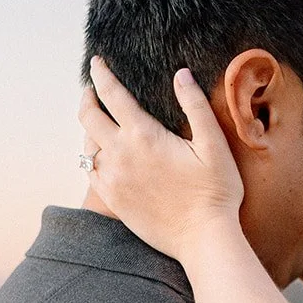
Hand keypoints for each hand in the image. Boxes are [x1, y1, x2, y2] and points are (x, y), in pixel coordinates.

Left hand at [79, 59, 244, 260]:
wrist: (203, 239)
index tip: (96, 63)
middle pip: (88, 117)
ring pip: (87, 145)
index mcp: (144, 135)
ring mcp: (112, 179)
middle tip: (91, 90)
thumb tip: (182, 75)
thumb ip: (195, 106)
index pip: (112, 94)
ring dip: (90, 129)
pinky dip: (91, 158)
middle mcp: (120, 155)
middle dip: (88, 98)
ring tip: (98, 123)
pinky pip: (90, 172)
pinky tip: (100, 156)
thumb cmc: (215, 192)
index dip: (101, 74)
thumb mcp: (214, 145)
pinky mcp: (113, 200)